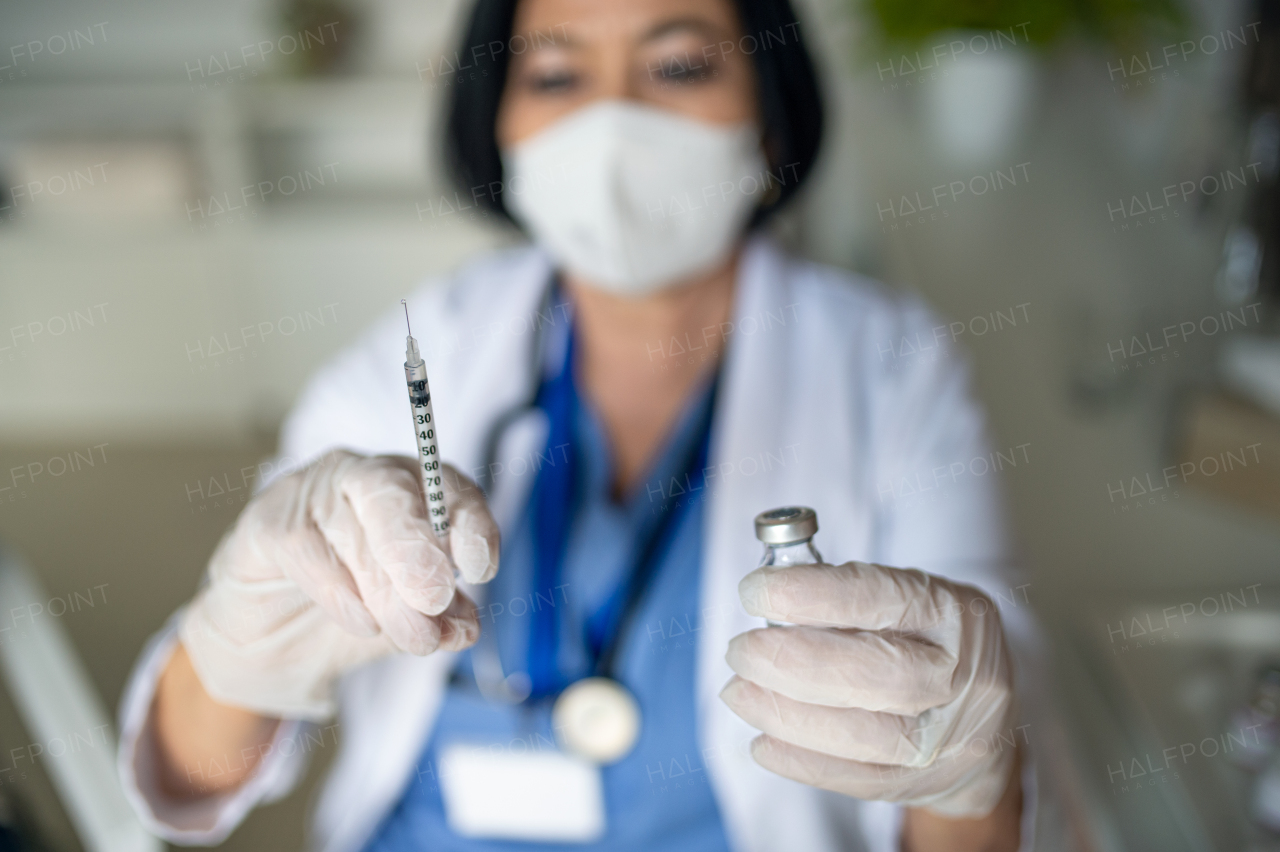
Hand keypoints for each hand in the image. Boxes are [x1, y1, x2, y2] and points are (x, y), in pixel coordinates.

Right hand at [178, 450, 499, 720]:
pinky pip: (305, 547)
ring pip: (354, 525)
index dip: (470, 522)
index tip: (480, 568)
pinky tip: (361, 621)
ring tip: (413, 636)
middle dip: (419, 548)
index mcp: (415, 491)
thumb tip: (465, 628)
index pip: (450, 488)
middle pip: (395, 492)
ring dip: (386, 588)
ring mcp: (314, 492)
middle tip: (435, 599)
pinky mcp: (268, 520)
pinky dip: (338, 590)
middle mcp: (367, 478)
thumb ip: (438, 618)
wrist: (269, 645)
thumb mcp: (407, 619)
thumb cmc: (352, 612)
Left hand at [720, 561, 1017, 818]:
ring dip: (786, 714)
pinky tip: (763, 742)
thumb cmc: (925, 644)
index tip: (755, 591)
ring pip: (864, 734)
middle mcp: (962, 674)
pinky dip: (803, 762)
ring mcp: (950, 736)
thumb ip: (847, 596)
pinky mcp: (926, 782)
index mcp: (953, 611)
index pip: (878, 597)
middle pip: (875, 673)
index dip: (809, 595)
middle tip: (740, 650)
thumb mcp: (907, 601)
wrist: (985, 720)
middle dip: (791, 661)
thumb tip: (769, 599)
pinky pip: (859, 780)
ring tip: (739, 692)